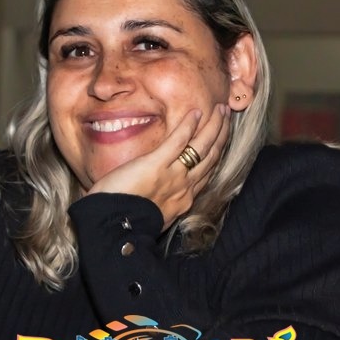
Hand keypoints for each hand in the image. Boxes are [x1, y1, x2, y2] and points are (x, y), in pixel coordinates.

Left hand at [87, 103, 231, 227]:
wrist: (112, 230)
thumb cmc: (125, 223)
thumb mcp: (153, 214)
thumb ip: (162, 201)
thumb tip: (159, 192)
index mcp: (184, 199)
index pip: (208, 171)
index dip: (218, 151)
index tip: (222, 137)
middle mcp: (185, 187)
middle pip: (212, 156)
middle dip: (222, 134)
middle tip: (226, 115)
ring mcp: (174, 176)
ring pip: (203, 147)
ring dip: (214, 125)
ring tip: (220, 108)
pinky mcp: (156, 165)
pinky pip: (179, 141)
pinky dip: (189, 125)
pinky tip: (196, 112)